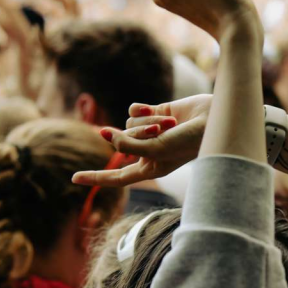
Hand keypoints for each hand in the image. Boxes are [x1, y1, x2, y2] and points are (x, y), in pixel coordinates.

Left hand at [72, 101, 205, 186]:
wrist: (213, 120)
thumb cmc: (189, 141)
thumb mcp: (156, 149)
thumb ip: (127, 145)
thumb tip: (105, 134)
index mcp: (151, 167)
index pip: (118, 176)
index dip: (97, 177)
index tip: (74, 178)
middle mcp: (149, 151)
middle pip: (122, 141)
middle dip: (138, 134)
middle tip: (161, 132)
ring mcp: (152, 132)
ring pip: (128, 124)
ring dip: (147, 122)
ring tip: (169, 123)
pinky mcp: (155, 113)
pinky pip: (134, 111)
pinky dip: (143, 110)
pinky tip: (158, 110)